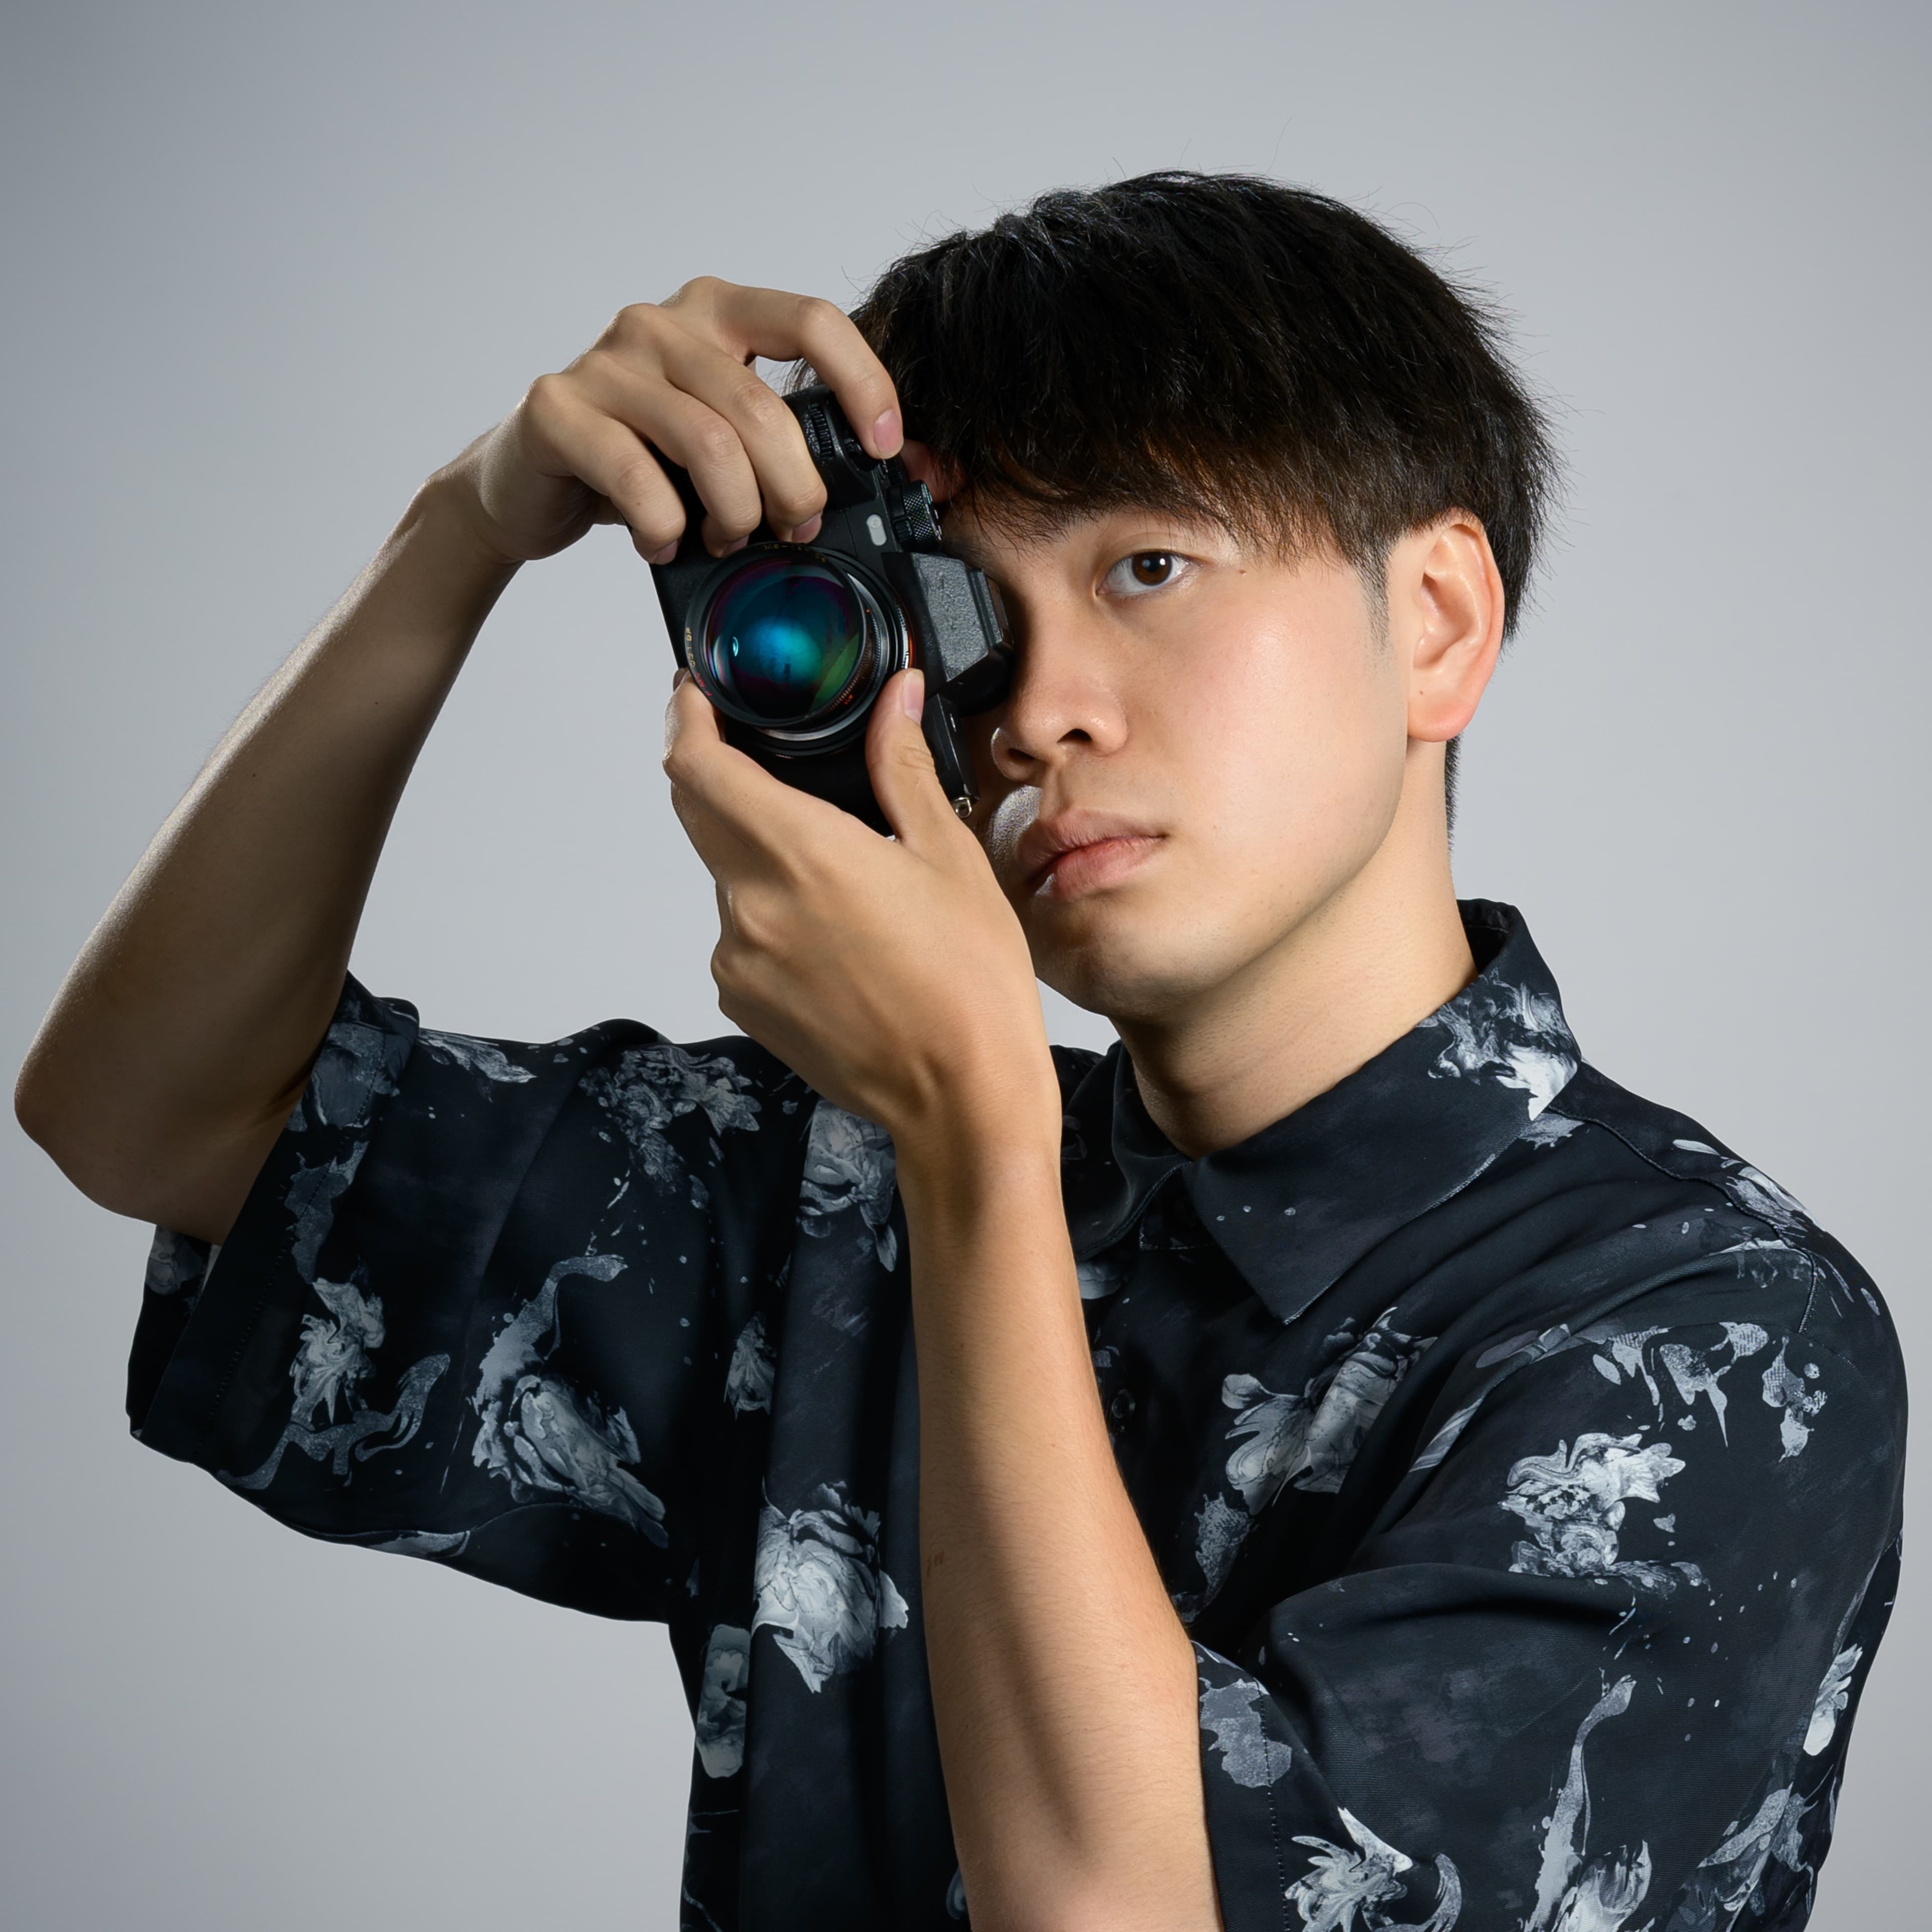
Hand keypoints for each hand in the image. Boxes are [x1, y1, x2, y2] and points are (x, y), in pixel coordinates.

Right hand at [440, 278, 904, 567]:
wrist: (528, 482)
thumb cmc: (644, 461)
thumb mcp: (729, 442)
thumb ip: (798, 441)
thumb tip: (918, 468)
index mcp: (717, 312)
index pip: (812, 320)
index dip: (863, 383)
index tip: (885, 449)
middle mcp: (661, 321)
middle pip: (763, 407)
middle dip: (795, 488)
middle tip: (793, 530)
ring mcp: (606, 360)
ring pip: (710, 445)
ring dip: (734, 515)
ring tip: (726, 542)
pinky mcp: (558, 408)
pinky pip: (639, 479)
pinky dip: (665, 528)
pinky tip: (665, 543)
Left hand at [663, 669, 1060, 1151]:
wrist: (962, 1097)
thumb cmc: (969, 983)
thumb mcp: (947, 856)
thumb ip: (901, 766)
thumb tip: (897, 696)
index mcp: (800, 853)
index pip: (695, 765)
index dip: (685, 719)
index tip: (696, 696)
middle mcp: (751, 906)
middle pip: (698, 814)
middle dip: (719, 774)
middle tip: (764, 756)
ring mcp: (739, 960)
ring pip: (727, 877)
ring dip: (760, 856)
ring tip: (839, 874)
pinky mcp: (743, 1002)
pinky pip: (740, 935)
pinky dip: (771, 915)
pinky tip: (835, 934)